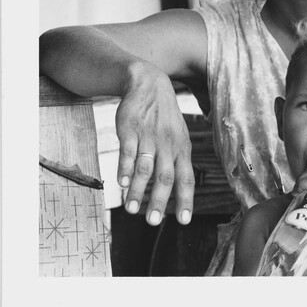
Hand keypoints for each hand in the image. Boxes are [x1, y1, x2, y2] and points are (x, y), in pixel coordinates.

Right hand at [116, 61, 194, 225]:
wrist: (149, 83)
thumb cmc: (164, 118)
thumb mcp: (178, 137)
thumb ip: (177, 163)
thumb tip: (178, 194)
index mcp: (182, 149)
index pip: (186, 178)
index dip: (185, 200)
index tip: (183, 221)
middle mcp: (167, 144)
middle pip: (165, 176)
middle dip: (159, 201)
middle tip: (153, 222)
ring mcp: (148, 136)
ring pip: (145, 167)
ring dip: (138, 190)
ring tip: (131, 209)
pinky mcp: (130, 129)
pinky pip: (128, 151)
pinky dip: (124, 168)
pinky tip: (120, 183)